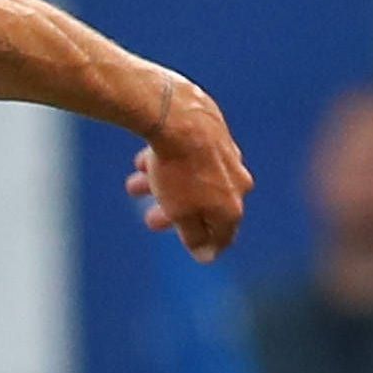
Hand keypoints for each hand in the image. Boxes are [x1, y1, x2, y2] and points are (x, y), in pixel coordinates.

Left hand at [125, 74, 251, 261]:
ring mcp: (228, 156)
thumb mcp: (181, 213)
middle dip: (174, 214)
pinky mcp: (215, 133)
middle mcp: (238, 181)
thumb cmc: (179, 171)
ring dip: (163, 186)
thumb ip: (194, 236)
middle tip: (150, 219)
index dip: (206, 246)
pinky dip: (168, 162)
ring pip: (192, 178)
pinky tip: (142, 162)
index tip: (192, 250)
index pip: (224, 235)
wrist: (178, 118)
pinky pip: (190, 155)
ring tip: (134, 185)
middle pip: (204, 206)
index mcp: (232, 206)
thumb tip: (206, 255)